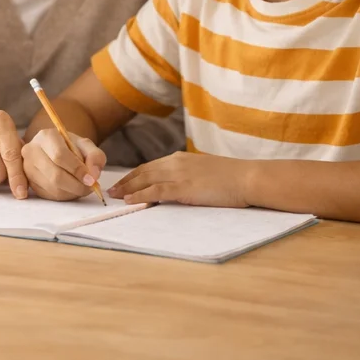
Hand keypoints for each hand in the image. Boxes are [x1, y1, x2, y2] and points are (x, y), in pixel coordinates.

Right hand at [21, 128, 105, 200]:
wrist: (55, 149)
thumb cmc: (71, 147)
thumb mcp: (87, 146)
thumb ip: (95, 156)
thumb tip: (93, 175)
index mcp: (46, 136)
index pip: (59, 155)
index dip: (77, 170)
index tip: (91, 179)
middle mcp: (31, 151)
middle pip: (55, 175)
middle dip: (77, 185)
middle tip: (90, 187)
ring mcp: (27, 168)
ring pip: (52, 188)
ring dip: (72, 192)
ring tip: (82, 187)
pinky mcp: (29, 182)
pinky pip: (49, 195)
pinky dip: (65, 196)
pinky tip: (71, 189)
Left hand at [108, 151, 252, 207]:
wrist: (247, 177)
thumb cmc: (231, 178)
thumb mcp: (204, 171)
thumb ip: (187, 175)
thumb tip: (177, 185)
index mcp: (180, 158)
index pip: (150, 166)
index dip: (134, 175)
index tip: (122, 182)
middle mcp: (175, 163)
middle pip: (143, 172)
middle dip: (126, 181)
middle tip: (112, 190)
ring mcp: (179, 174)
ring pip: (145, 180)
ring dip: (127, 189)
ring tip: (115, 197)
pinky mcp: (184, 187)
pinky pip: (156, 191)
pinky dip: (140, 195)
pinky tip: (130, 201)